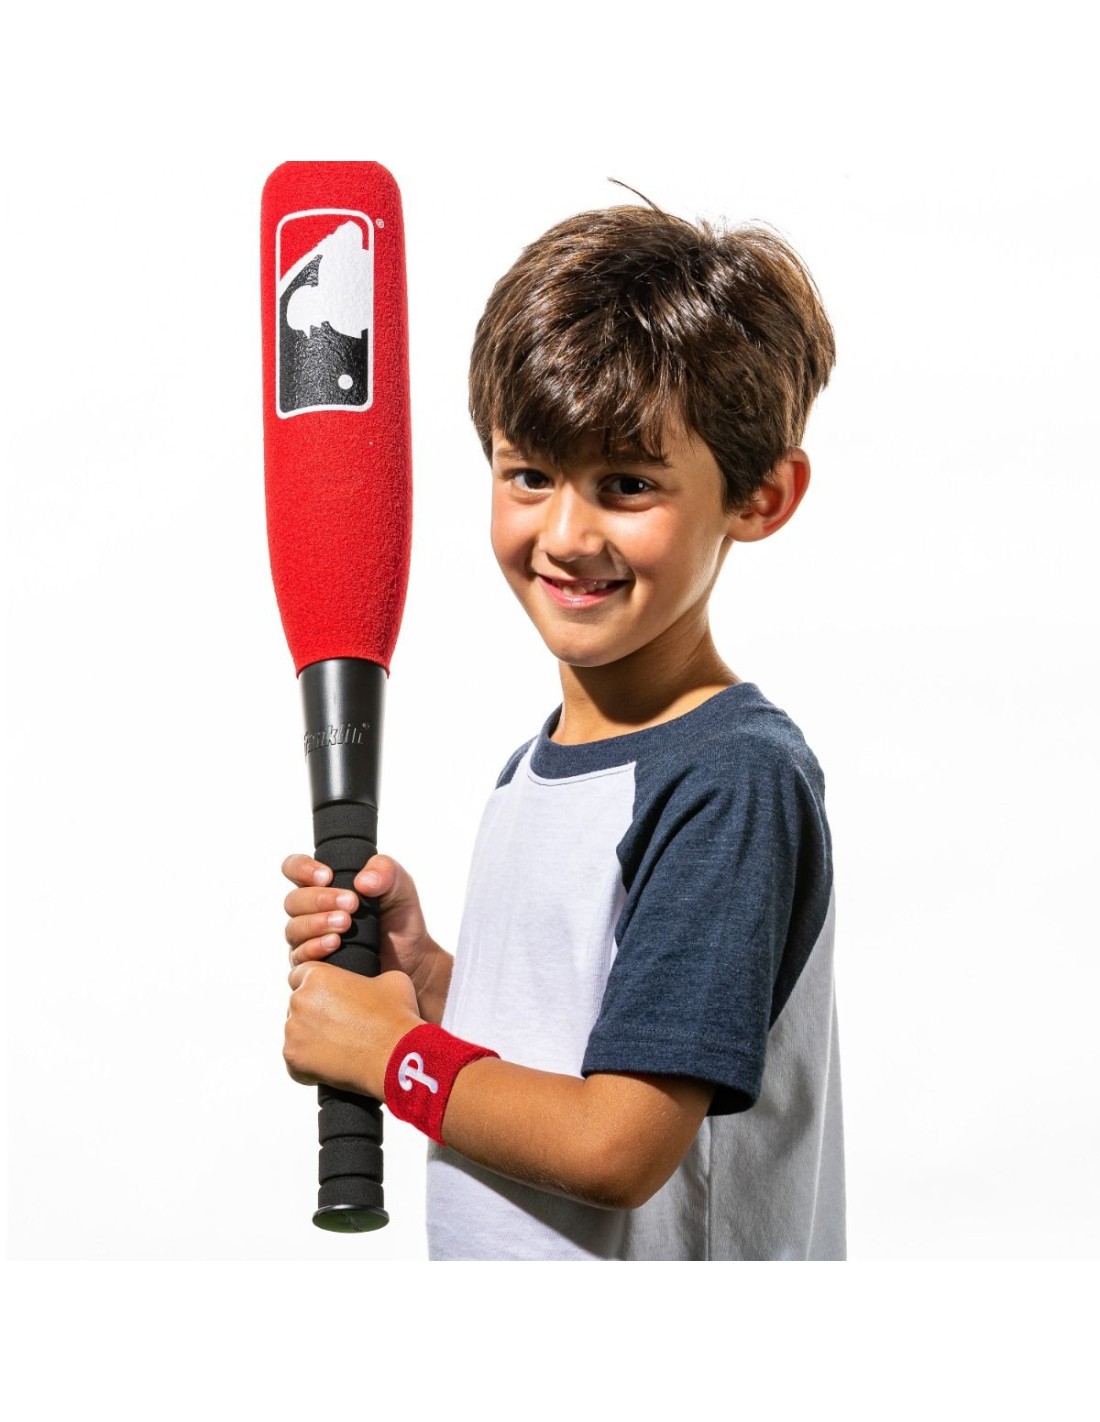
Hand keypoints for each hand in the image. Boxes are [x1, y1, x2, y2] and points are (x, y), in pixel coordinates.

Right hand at [281, 852, 451, 1020]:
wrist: (412, 957)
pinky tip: (335, 944)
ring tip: (346, 924)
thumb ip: (384, 870)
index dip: (302, 869)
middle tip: (351, 904)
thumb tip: (362, 881)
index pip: (295, 868)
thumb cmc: (399, 917)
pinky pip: (300, 957)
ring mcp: (309, 938)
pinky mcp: (314, 964)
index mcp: (324, 885)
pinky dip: (315, 948)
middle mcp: (311, 910)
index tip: (327, 876)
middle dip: (320, 900)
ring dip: (317, 923)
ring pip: (294, 929)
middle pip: (294, 901)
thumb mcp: (399, 884)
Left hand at [284, 963, 421, 1099]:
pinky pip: (296, 1061)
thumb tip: (372, 987)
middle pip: (298, 1004)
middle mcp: (299, 999)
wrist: (395, 1056)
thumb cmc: (396, 1016)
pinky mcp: (293, 1059)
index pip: (300, 975)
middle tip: (339, 1026)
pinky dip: (310, 1065)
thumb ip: (371, 978)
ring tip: (341, 1048)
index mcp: (318, 976)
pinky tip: (335, 1065)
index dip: (316, 987)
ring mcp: (293, 1030)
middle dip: (313, 1014)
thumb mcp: (391, 980)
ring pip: (296, 1033)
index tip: (329, 998)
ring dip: (311, 1039)